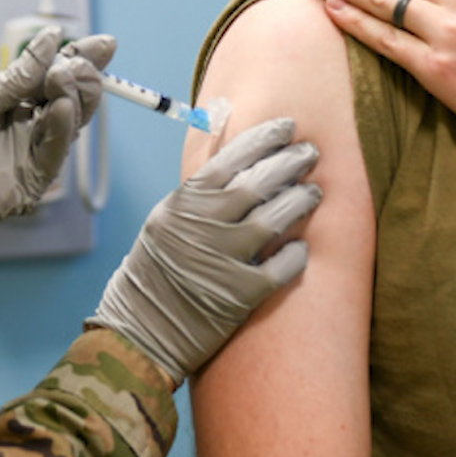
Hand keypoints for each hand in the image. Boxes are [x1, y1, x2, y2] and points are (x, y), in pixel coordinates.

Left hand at [0, 27, 115, 239]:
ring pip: (70, 125)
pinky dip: (60, 129)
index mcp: (22, 103)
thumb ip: (21, 75)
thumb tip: (53, 39)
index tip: (105, 44)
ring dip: (72, 98)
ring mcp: (34, 154)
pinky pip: (55, 154)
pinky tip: (59, 107)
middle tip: (75, 64)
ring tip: (63, 78)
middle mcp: (33, 127)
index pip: (60, 78)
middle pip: (74, 101)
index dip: (83, 60)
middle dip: (82, 79)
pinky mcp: (31, 182)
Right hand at [89, 117, 321, 383]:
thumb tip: (234, 146)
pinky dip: (294, 255)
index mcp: (182, 203)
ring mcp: (219, 261)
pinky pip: (277, 269)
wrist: (140, 329)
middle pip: (255, 184)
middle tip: (311, 153)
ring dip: (299, 202)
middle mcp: (200, 227)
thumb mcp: (167, 219)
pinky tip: (302, 247)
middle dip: (289, 163)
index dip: (264, 139)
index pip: (230, 159)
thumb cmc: (158, 268)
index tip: (288, 127)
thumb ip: (201, 188)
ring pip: (271, 221)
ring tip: (315, 193)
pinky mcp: (237, 296)